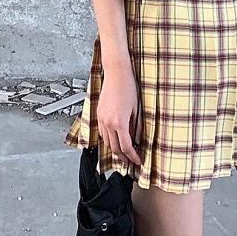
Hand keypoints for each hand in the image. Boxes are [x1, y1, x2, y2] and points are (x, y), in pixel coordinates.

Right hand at [96, 54, 141, 169]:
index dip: (132, 156)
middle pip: (114, 148)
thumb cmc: (128, 88)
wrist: (116, 74)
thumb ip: (135, 127)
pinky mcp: (98, 115)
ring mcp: (101, 119)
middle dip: (123, 157)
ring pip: (106, 142)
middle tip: (130, 161)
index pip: (126, 147)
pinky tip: (114, 140)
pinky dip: (108, 139)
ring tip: (123, 153)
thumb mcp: (136, 110)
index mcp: (119, 123)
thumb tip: (137, 139)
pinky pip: (102, 132)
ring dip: (115, 149)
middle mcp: (108, 123)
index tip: (138, 160)